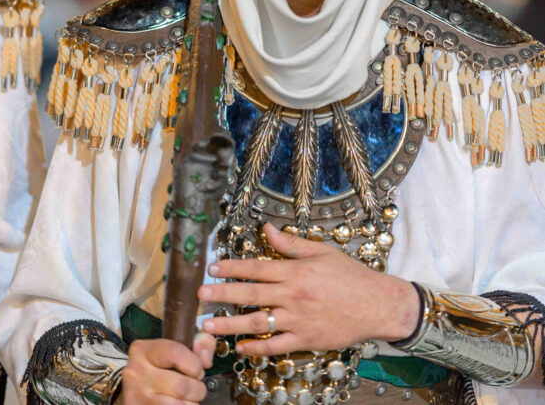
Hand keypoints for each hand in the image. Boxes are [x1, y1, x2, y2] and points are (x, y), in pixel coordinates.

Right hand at [122, 333, 214, 404]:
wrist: (139, 385)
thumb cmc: (162, 364)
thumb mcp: (176, 345)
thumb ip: (199, 343)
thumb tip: (206, 359)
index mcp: (143, 350)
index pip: (176, 353)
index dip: (195, 365)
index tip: (198, 370)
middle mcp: (136, 373)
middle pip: (180, 386)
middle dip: (197, 389)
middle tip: (196, 387)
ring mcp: (136, 396)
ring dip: (190, 404)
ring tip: (188, 398)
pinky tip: (178, 403)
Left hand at [197, 223, 418, 356]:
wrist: (377, 305)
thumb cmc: (351, 276)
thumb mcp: (322, 252)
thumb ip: (291, 244)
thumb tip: (266, 229)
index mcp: (296, 272)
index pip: (256, 268)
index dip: (232, 268)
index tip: (213, 268)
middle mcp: (293, 295)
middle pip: (250, 295)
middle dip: (222, 295)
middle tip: (200, 296)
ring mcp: (298, 320)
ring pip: (257, 323)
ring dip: (229, 325)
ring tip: (208, 326)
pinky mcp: (306, 340)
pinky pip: (275, 346)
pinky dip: (256, 348)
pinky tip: (240, 347)